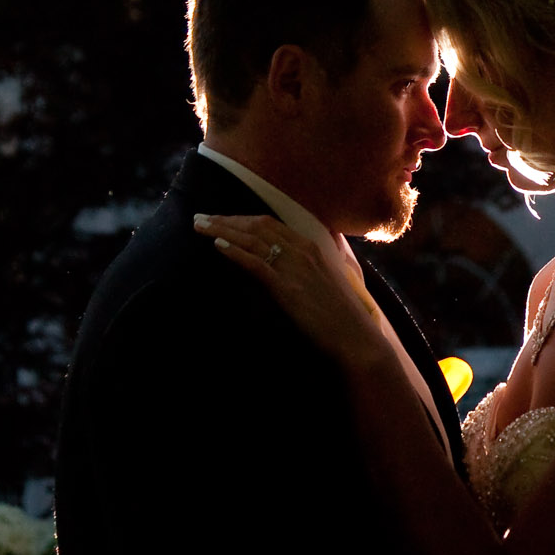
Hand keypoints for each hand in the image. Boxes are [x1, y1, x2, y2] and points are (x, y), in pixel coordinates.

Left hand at [193, 212, 393, 370]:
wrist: (355, 336)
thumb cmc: (343, 312)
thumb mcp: (333, 275)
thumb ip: (320, 258)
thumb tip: (320, 244)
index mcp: (311, 244)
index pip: (270, 222)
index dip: (242, 218)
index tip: (221, 217)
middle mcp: (302, 249)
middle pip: (257, 226)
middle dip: (226, 219)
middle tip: (200, 217)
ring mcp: (294, 267)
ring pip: (253, 239)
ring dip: (222, 230)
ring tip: (199, 226)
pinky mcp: (287, 287)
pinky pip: (256, 263)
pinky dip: (235, 251)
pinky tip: (218, 246)